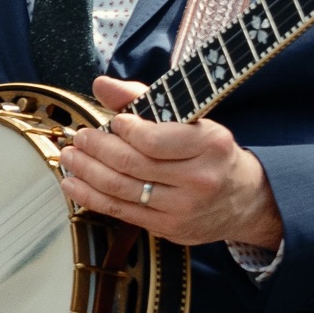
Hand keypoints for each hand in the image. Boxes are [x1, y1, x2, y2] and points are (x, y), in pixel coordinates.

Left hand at [60, 76, 282, 249]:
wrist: (244, 199)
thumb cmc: (209, 152)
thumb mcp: (190, 120)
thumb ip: (144, 99)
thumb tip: (102, 84)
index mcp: (209, 145)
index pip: (155, 140)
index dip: (125, 130)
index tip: (112, 122)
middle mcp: (199, 179)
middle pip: (132, 164)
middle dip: (97, 149)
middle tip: (79, 137)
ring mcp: (183, 208)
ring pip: (121, 189)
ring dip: (87, 171)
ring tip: (70, 157)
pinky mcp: (168, 228)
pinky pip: (120, 211)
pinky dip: (90, 196)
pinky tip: (72, 184)